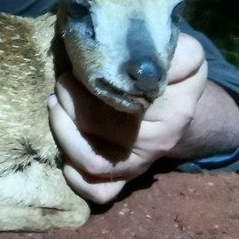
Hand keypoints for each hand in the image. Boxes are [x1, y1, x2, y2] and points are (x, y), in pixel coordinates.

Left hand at [48, 33, 208, 203]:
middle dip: (71, 98)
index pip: (128, 97)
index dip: (97, 79)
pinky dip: (77, 178)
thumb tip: (145, 46)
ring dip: (63, 131)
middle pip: (99, 126)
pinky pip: (98, 192)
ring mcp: (137, 162)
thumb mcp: (184, 55)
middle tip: (64, 81)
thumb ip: (171, 48)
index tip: (86, 64)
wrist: (178, 106)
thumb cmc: (171, 74)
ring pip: (92, 161)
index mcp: (173, 109)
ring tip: (55, 105)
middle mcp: (155, 142)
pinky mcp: (122, 177)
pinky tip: (65, 154)